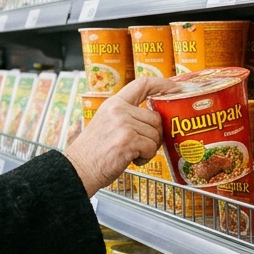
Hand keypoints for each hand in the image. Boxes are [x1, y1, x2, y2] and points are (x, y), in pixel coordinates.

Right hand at [62, 77, 168, 196]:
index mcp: (113, 104)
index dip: (161, 84)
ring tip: (131, 153)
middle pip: (155, 118)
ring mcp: (123, 125)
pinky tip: (131, 159)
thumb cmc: (93, 152)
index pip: (141, 84)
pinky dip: (145, 158)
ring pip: (155, 134)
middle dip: (153, 135)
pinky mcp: (128, 140)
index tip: (174, 87)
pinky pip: (151, 148)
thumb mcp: (106, 123)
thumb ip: (126, 116)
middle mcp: (118, 110)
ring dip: (148, 148)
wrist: (79, 169)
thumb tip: (153, 120)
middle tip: (140, 145)